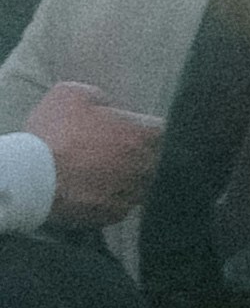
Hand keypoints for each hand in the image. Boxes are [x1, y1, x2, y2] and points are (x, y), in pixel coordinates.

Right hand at [23, 83, 159, 224]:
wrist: (33, 175)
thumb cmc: (54, 133)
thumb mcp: (72, 94)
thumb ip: (98, 97)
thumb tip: (105, 105)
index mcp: (144, 135)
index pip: (159, 130)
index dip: (140, 128)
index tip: (125, 129)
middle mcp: (148, 165)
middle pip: (152, 158)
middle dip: (135, 153)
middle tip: (108, 151)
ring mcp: (133, 192)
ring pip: (138, 183)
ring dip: (124, 177)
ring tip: (98, 172)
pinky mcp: (116, 213)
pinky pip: (120, 203)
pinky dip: (109, 197)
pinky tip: (91, 189)